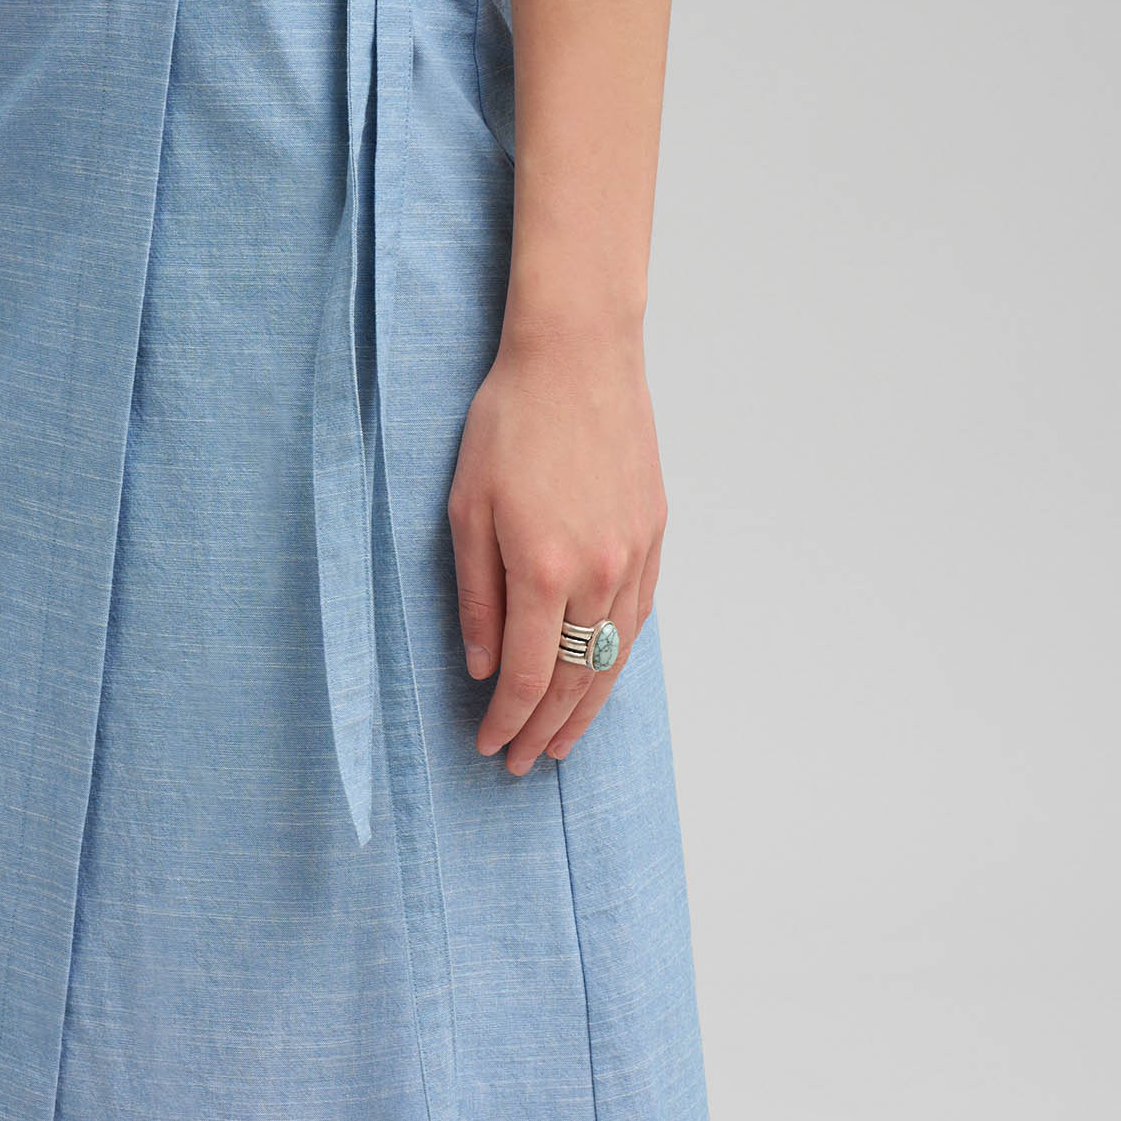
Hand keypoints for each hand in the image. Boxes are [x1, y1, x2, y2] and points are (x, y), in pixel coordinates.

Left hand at [447, 322, 666, 772]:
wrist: (578, 357)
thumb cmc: (509, 422)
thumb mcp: (466, 508)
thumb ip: (475, 595)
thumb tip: (482, 666)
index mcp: (543, 571)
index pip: (529, 677)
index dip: (508, 722)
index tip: (489, 746)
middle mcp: (598, 574)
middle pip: (577, 681)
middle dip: (545, 731)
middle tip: (521, 764)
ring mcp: (634, 556)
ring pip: (615, 659)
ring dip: (588, 709)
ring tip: (562, 742)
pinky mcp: (654, 535)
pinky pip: (638, 617)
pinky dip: (617, 660)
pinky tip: (601, 678)